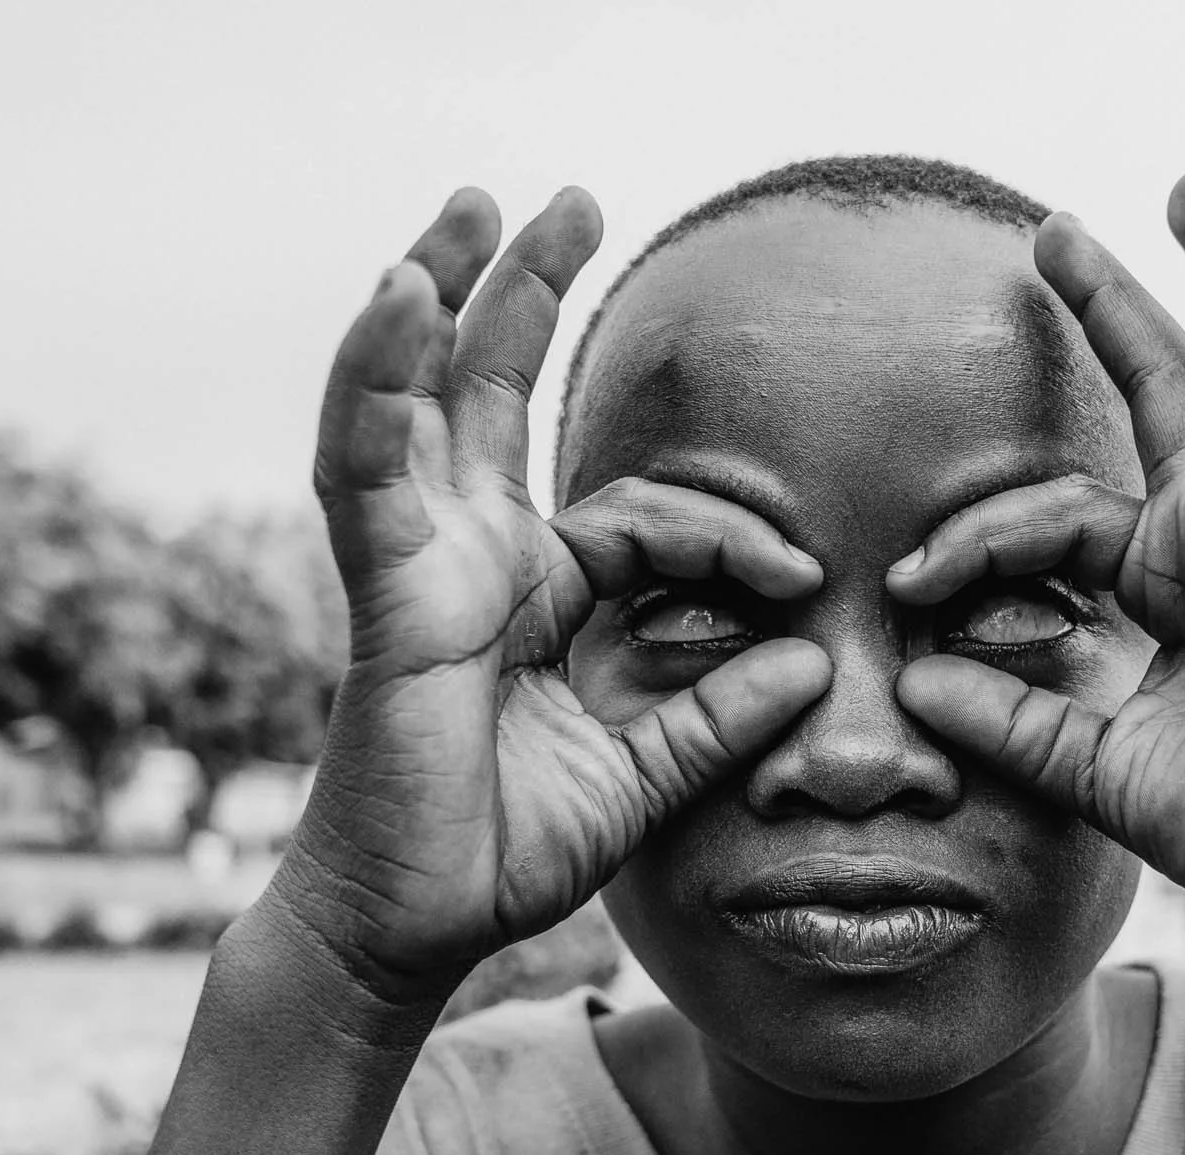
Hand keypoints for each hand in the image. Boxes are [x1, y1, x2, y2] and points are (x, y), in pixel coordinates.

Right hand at [285, 189, 830, 999]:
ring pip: (422, 402)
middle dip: (525, 293)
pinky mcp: (383, 592)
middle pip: (495, 396)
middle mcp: (474, 560)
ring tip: (470, 206)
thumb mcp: (643, 776)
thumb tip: (816, 661)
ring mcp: (422, 566)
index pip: (643, 518)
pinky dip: (376, 381)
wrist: (416, 926)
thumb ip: (718, 717)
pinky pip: (368, 472)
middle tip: (571, 199)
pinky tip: (398, 295)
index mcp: (537, 595)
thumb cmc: (505, 850)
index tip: (803, 579)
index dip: (730, 534)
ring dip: (440, 295)